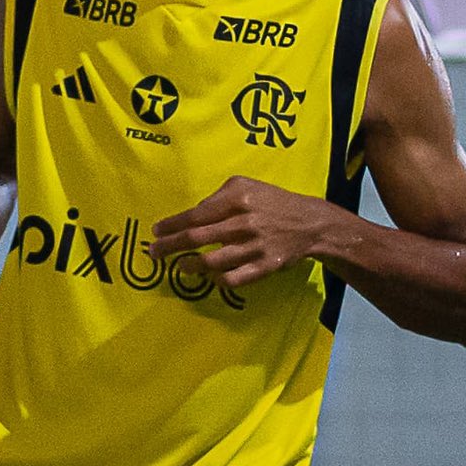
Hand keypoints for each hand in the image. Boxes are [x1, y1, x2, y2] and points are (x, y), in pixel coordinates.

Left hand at [151, 176, 337, 289]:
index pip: (195, 215)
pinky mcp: (264, 267)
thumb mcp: (246, 186)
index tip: (156, 231)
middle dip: (170, 247)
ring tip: (179, 266)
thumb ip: (217, 198)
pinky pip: (232, 279)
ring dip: (189, 266)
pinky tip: (208, 277)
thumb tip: (191, 216)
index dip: (172, 225)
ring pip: (211, 262)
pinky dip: (216, 280)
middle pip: (196, 238)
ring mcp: (254, 247)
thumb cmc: (272, 202)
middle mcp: (244, 223)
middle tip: (154, 253)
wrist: (310, 223)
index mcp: (238, 199)